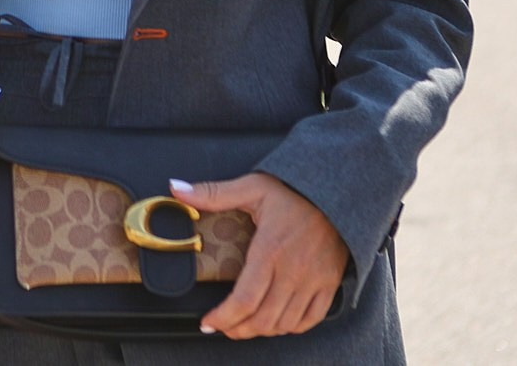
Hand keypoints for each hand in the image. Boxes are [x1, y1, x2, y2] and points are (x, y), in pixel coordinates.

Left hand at [174, 173, 347, 339]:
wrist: (340, 190)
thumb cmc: (294, 190)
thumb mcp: (253, 186)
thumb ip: (213, 193)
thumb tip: (177, 188)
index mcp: (270, 250)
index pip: (244, 299)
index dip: (223, 318)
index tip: (207, 322)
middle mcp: (293, 271)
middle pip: (262, 318)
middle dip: (237, 329)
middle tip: (221, 327)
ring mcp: (314, 280)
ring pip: (284, 323)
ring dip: (261, 331)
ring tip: (243, 326)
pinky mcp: (329, 283)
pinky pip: (311, 319)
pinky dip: (291, 327)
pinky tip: (276, 323)